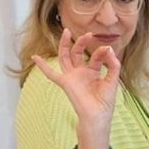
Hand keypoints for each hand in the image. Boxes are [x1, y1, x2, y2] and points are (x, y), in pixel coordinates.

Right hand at [32, 29, 120, 148]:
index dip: (102, 52)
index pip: (96, 57)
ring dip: (65, 45)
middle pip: (78, 53)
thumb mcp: (113, 80)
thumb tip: (109, 49)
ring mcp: (72, 77)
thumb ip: (113, 65)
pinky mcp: (65, 83)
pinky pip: (51, 74)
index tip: (108, 49)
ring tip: (66, 32)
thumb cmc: (105, 102)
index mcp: (94, 72)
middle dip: (81, 42)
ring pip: (65, 57)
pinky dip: (42, 66)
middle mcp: (81, 73)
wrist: (97, 116)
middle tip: (88, 33)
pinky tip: (35, 57)